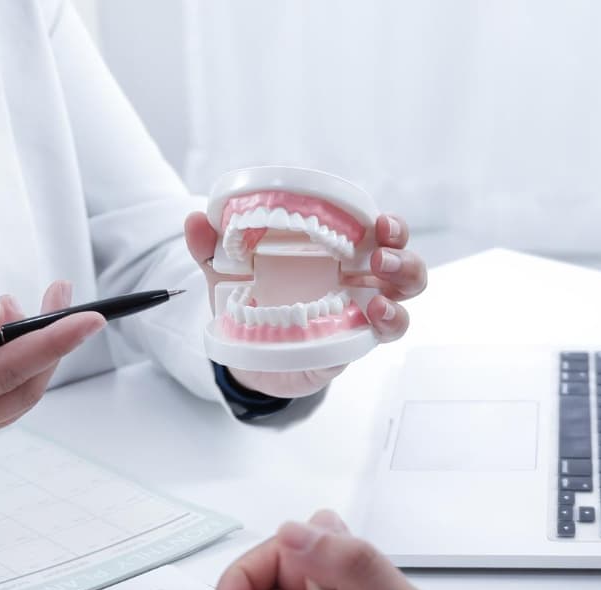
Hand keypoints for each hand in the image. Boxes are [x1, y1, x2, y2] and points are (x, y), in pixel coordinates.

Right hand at [0, 283, 99, 474]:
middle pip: (22, 391)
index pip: (6, 371)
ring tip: (28, 305)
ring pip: (13, 401)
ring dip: (33, 357)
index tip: (90, 316)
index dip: (55, 343)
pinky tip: (1, 334)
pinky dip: (8, 370)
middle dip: (54, 345)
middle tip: (63, 294)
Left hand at [184, 211, 427, 398]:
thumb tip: (195, 219)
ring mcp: (362, 309)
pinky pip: (388, 330)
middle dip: (401, 250)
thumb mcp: (228, 274)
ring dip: (402, 279)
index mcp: (334, 253)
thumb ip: (211, 248)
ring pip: (405, 291)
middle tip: (380, 251)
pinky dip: (390, 320)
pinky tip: (375, 313)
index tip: (377, 219)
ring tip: (380, 283)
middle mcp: (357, 278)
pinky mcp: (356, 340)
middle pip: (401, 257)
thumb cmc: (250, 305)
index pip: (374, 229)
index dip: (386, 223)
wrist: (248, 359)